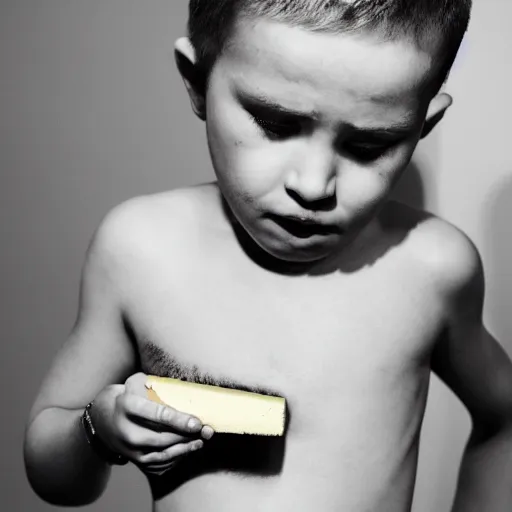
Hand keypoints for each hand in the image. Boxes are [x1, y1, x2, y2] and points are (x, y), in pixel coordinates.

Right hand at [90, 372, 213, 475]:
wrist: (102, 420)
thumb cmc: (126, 396)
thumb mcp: (135, 382)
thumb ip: (155, 384)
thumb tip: (183, 388)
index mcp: (128, 406)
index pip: (158, 415)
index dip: (180, 420)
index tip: (197, 423)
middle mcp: (127, 431)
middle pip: (164, 438)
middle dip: (188, 436)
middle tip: (207, 430)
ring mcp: (130, 450)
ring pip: (163, 454)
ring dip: (186, 448)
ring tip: (201, 440)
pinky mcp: (135, 461)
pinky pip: (160, 464)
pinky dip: (177, 458)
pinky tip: (189, 449)